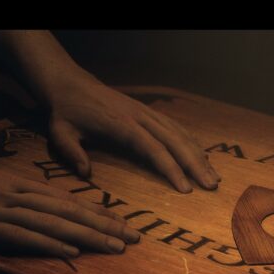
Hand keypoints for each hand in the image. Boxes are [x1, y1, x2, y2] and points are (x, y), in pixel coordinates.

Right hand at [0, 150, 140, 257]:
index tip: (117, 220)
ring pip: (51, 225)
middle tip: (133, 237)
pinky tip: (71, 252)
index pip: (60, 199)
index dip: (91, 210)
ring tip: (115, 247)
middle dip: (102, 225)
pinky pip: (19, 238)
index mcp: (8, 184)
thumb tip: (15, 194)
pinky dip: (47, 245)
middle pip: (65, 211)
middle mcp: (9, 196)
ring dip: (86, 237)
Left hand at [44, 70, 219, 191]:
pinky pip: (176, 127)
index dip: (171, 169)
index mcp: (121, 125)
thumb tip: (85, 173)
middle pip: (175, 142)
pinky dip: (191, 142)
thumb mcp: (60, 133)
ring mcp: (147, 113)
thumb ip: (71, 153)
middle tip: (211, 186)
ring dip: (199, 155)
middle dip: (195, 165)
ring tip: (214, 176)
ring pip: (180, 134)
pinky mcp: (149, 112)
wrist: (72, 85)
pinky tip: (202, 157)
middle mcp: (140, 118)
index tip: (185, 189)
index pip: (153, 149)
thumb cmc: (66, 112)